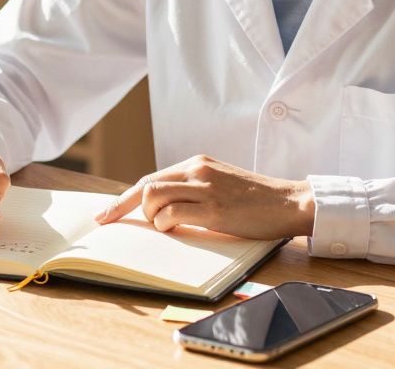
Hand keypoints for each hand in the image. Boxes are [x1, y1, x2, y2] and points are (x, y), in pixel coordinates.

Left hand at [94, 155, 314, 240]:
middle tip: (114, 224)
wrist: (290, 202)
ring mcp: (206, 188)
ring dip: (152, 218)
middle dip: (124, 208)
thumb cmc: (255, 200)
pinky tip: (179, 230)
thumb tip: (160, 209)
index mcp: (197, 163)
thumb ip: (192, 190)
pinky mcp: (215, 208)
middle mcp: (198, 170)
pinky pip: (173, 214)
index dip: (122, 198)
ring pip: (154, 196)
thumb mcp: (219, 184)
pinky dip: (167, 225)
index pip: (150, 178)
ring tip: (167, 227)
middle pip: (145, 185)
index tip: (105, 214)